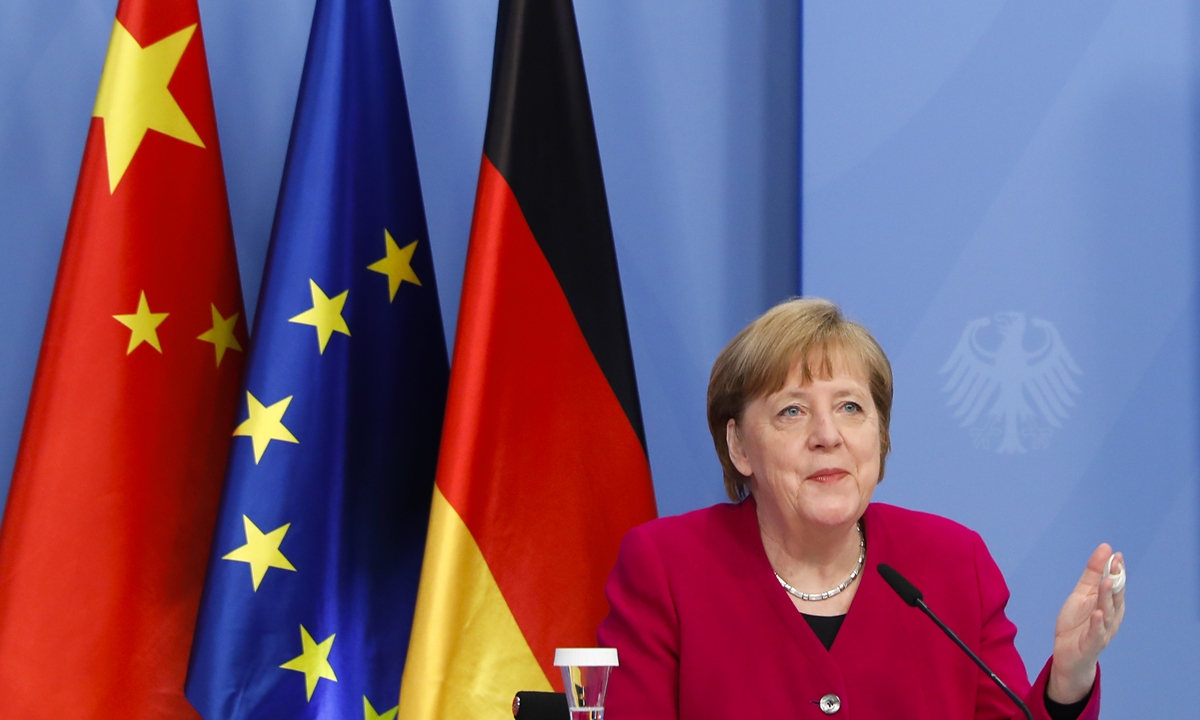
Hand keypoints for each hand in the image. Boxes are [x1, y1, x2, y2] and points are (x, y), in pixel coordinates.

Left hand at [1048, 544, 1124, 703]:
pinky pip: (1096, 634)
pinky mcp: (1091, 644)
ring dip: (1107, 598)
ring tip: (1106, 582)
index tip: (1117, 555)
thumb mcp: (1082, 594)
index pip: (1115, 586)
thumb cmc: (1077, 623)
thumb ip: (1092, 574)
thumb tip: (1105, 549)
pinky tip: (1098, 614)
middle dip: (1116, 581)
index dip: (1117, 571)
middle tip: (1116, 563)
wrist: (1067, 654)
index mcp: (1109, 605)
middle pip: (1114, 597)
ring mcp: (1102, 631)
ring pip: (1107, 613)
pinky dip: (1098, 624)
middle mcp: (1110, 618)